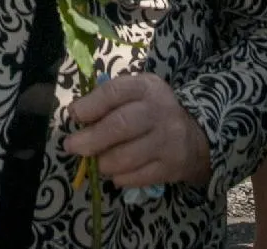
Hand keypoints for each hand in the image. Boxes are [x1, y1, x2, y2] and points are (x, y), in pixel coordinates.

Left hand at [65, 72, 211, 189]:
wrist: (194, 136)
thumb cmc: (152, 112)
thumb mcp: (135, 95)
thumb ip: (108, 101)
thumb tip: (77, 117)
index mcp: (147, 87)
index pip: (115, 92)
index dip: (90, 105)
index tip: (74, 115)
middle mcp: (160, 111)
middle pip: (120, 125)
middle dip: (91, 139)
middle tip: (72, 147)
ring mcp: (168, 140)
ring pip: (127, 156)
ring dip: (104, 162)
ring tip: (97, 163)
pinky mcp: (172, 166)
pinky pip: (138, 177)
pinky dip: (121, 178)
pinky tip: (115, 174)